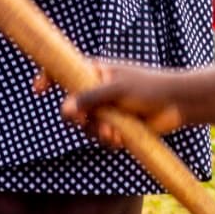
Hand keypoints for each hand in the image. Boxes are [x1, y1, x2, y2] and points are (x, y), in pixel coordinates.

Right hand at [54, 60, 214, 136]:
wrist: (176, 105)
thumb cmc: (149, 88)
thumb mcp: (117, 89)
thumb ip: (90, 98)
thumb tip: (64, 110)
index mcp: (94, 73)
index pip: (63, 72)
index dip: (48, 78)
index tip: (38, 89)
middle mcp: (96, 91)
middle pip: (71, 108)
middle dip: (77, 119)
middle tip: (83, 121)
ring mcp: (106, 110)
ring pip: (86, 127)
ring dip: (97, 133)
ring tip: (113, 133)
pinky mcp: (116, 127)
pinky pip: (101, 138)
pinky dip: (109, 141)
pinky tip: (122, 139)